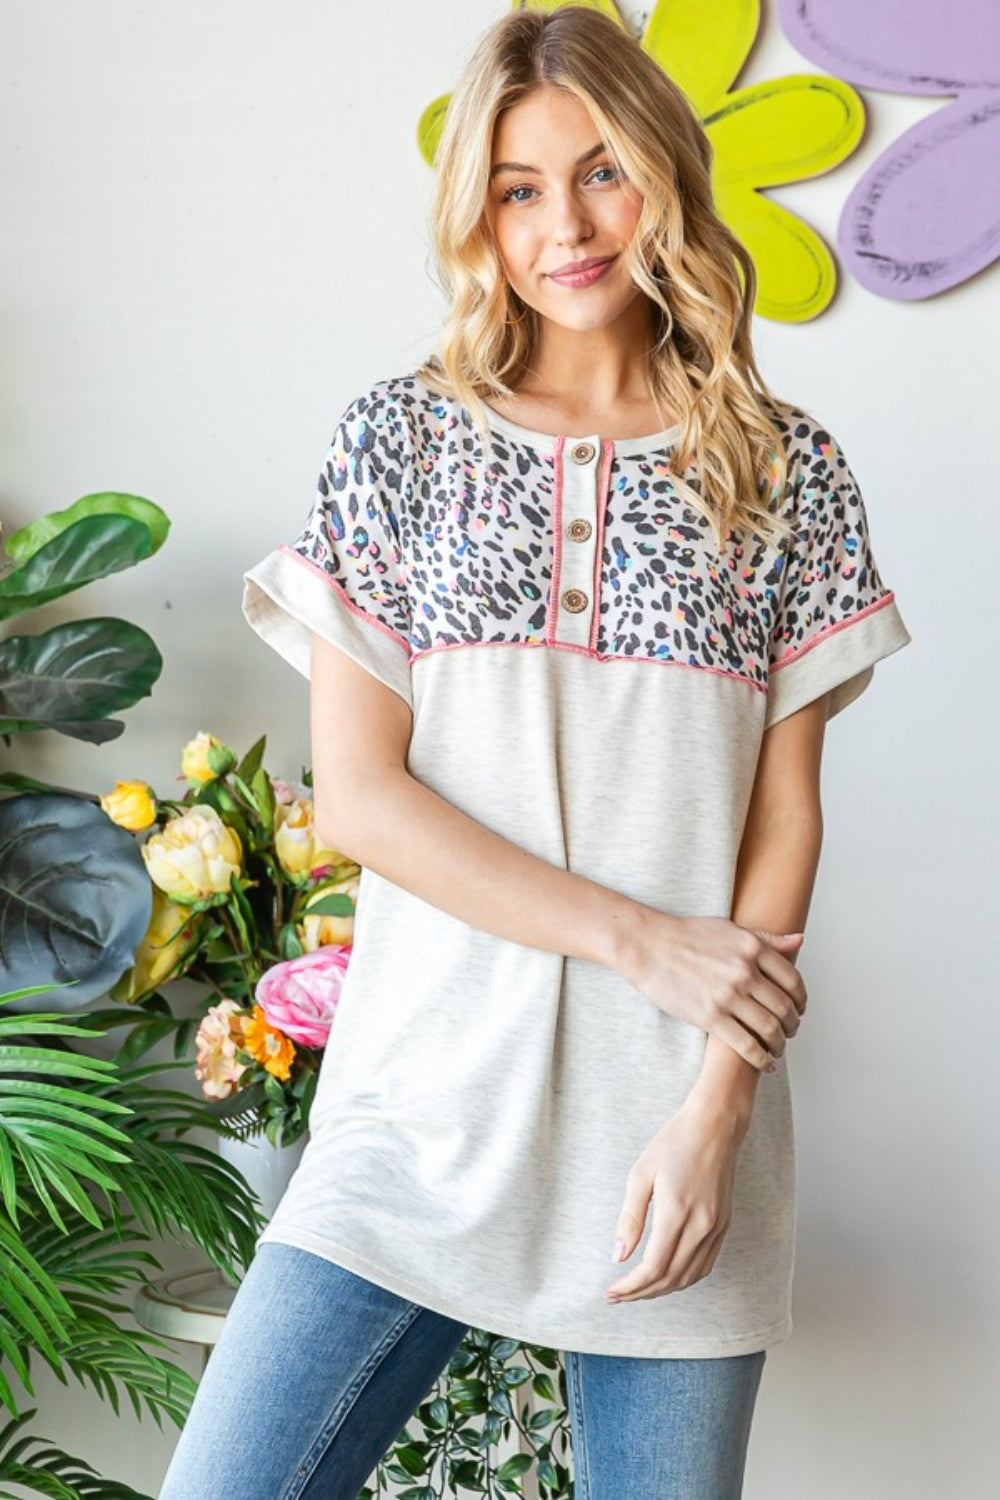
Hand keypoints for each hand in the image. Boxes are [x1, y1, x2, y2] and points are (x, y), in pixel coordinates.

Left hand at [605, 1099, 740, 1302]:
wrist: (715, 1126)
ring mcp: (716, 1228)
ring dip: (663, 1290)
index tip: (611, 1292)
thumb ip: (630, 1218)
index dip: (631, 1287)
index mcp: (677, 1212)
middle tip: (618, 1296)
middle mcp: (701, 1226)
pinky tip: (667, 1277)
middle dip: (642, 1293)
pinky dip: (684, 1279)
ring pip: (689, 1277)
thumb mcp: (641, 1174)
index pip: (653, 1268)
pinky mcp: (724, 1225)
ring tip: (638, 1290)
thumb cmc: (673, 1143)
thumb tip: (618, 1256)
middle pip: (670, 1278)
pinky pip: (705, 1265)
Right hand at [618, 913, 806, 1070]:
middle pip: (785, 1008)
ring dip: (779, 1044)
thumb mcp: (730, 929)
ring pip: (770, 1029)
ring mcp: (728, 995)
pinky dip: (762, 1059)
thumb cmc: (686, 936)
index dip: (801, 1000)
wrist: (648, 946)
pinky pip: (747, 1045)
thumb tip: (799, 940)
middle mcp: (744, 971)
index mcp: (752, 948)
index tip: (799, 1010)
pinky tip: (765, 1064)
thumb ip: (766, 938)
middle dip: (792, 1026)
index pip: (793, 981)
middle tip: (790, 1033)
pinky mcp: (709, 1017)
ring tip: (777, 1049)